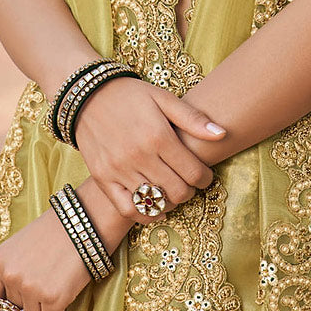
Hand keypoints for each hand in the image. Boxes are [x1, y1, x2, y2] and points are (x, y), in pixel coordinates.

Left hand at [0, 209, 90, 310]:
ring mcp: (32, 288)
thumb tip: (10, 303)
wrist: (82, 220)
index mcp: (0, 261)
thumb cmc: (55, 230)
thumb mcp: (22, 245)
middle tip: (47, 285)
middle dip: (30, 304)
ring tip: (58, 289)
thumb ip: (12, 270)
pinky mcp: (53, 298)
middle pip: (16, 310)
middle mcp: (12, 276)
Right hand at [73, 76, 226, 220]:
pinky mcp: (103, 178)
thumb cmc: (130, 95)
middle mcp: (139, 155)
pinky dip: (145, 214)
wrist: (88, 96)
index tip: (204, 175)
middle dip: (190, 190)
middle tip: (189, 182)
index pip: (193, 172)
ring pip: (156, 202)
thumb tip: (222, 134)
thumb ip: (193, 118)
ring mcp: (119, 169)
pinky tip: (155, 207)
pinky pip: (128, 208)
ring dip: (170, 200)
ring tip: (173, 190)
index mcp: (158, 135)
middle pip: (177, 191)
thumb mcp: (163, 98)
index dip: (205, 178)